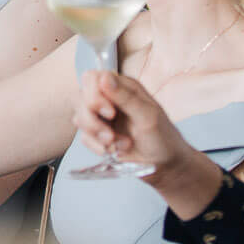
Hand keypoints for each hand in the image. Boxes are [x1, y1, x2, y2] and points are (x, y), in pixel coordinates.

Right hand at [73, 69, 221, 216]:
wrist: (164, 165)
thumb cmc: (163, 138)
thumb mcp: (147, 116)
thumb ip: (125, 96)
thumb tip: (104, 77)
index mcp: (123, 86)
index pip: (92, 78)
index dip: (94, 94)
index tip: (109, 113)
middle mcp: (109, 98)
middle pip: (81, 98)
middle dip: (92, 120)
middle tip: (110, 135)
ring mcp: (102, 116)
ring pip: (79, 117)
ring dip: (96, 135)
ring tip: (118, 144)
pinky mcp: (97, 134)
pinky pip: (83, 137)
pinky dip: (97, 146)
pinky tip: (114, 150)